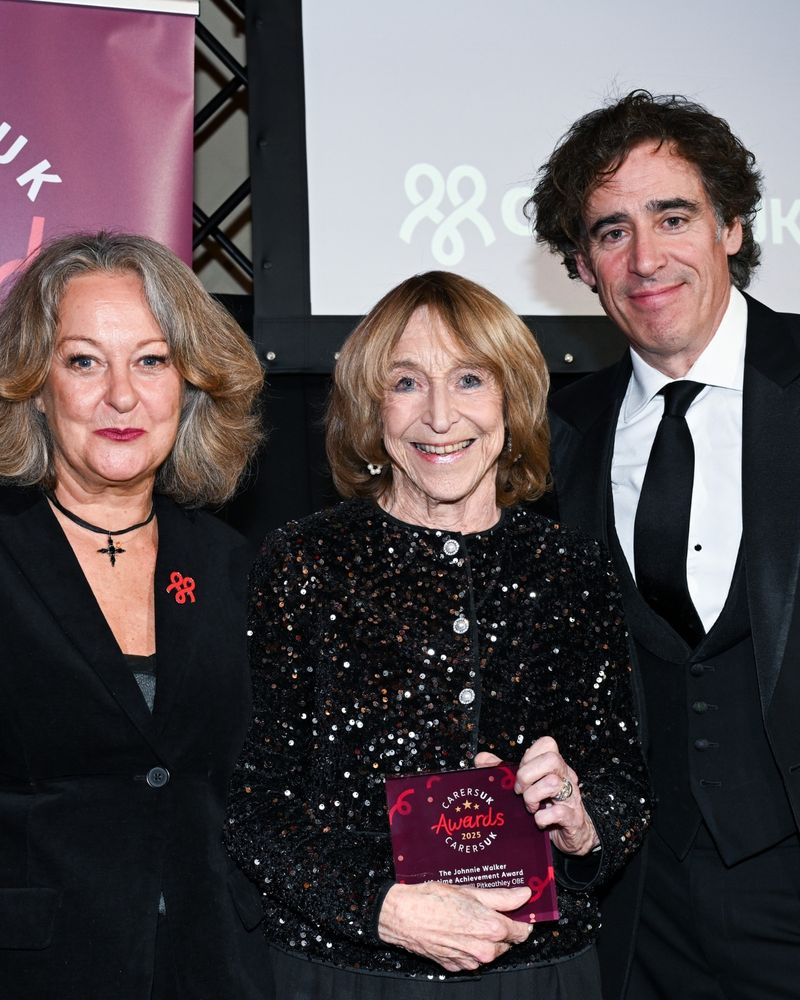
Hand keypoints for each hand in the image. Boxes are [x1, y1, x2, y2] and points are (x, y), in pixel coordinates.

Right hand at [377, 881, 531, 971]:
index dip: (522, 920)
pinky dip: (469, 946)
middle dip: (501, 927)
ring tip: (467, 918)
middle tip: (486, 909)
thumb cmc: (434, 900)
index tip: (519, 911)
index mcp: (492, 928)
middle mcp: (485, 950)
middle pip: (506, 941)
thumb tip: (524, 894)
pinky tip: (457, 930)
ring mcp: (470, 961)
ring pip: (489, 951)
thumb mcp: (470, 891)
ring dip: (485, 938)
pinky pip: (471, 957)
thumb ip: (501, 896)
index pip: (522, 931)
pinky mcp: (456, 966)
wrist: (404, 916)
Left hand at [475, 737, 598, 855]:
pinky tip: (538, 821)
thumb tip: (480, 758)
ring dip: (532, 797)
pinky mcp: (573, 818)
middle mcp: (566, 777)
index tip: (519, 772)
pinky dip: (542, 818)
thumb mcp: (526, 786)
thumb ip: (504, 770)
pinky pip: (558, 813)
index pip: (547, 744)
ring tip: (529, 807)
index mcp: (555, 767)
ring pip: (553, 783)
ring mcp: (572, 797)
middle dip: (527, 775)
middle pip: (552, 759)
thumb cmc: (548, 806)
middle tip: (520, 791)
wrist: (574, 833)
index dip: (529, 756)